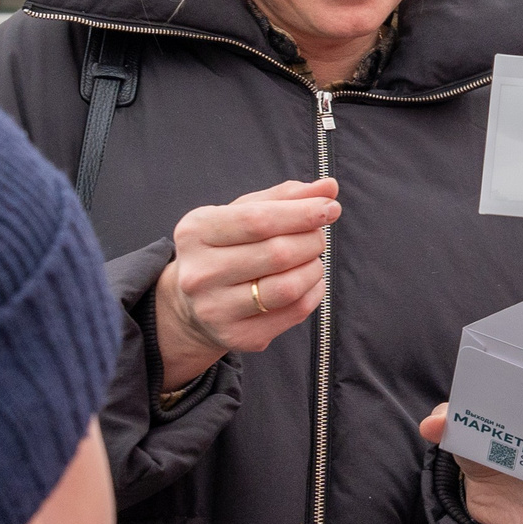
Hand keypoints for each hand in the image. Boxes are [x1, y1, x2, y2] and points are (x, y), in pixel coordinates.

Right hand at [154, 178, 339, 389]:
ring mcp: (216, 310)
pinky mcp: (238, 337)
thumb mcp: (241, 214)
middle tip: (318, 235)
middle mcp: (199, 274)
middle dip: (311, 240)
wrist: (191, 305)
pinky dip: (314, 292)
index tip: (331, 207)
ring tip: (313, 258)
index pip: (258, 220)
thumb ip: (284, 197)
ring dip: (314, 268)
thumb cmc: (225, 247)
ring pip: (287, 287)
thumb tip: (329, 186)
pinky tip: (309, 281)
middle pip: (277, 254)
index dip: (301, 213)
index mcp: (195, 232)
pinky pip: (293, 312)